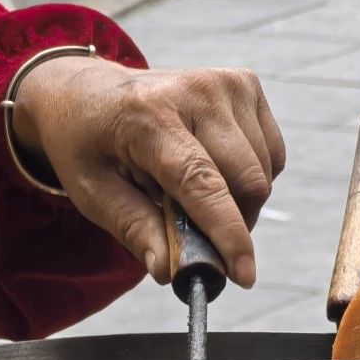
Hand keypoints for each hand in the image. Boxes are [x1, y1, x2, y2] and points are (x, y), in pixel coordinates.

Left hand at [11, 56, 285, 287]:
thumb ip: (134, 230)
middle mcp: (194, 91)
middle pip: (247, 180)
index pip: (202, 182)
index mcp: (147, 115)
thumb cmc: (89, 145)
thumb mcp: (92, 192)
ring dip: (242, 201)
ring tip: (197, 195)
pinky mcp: (244, 84)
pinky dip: (251, 176)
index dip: (228, 233)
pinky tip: (217, 169)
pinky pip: (270, 154)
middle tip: (202, 237)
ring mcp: (224, 83)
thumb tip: (170, 270)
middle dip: (234, 224)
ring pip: (264, 171)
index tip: (244, 276)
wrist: (88, 91)